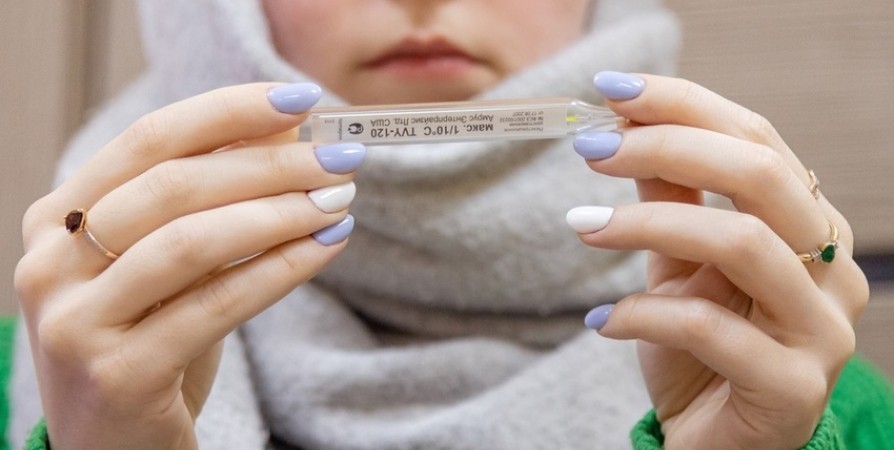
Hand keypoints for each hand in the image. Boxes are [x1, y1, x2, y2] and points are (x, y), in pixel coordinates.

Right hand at [15, 83, 363, 448]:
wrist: (117, 443)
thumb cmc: (150, 340)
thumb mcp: (171, 263)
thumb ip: (213, 202)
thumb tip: (289, 132)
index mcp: (57, 219)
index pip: (149, 140)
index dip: (229, 112)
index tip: (300, 101)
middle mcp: (51, 263)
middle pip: (175, 184)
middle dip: (270, 164)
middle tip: (339, 157)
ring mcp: (75, 321)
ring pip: (194, 240)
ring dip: (281, 212)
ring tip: (339, 199)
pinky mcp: (117, 373)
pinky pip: (217, 305)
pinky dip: (281, 269)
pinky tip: (327, 247)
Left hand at [567, 73, 867, 448]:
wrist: (713, 444)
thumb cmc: (697, 351)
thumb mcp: (676, 265)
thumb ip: (667, 198)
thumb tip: (622, 127)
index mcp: (808, 226)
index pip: (758, 140)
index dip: (686, 105)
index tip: (612, 90)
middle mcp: (831, 270)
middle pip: (762, 175)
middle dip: (669, 146)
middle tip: (592, 149)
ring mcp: (821, 330)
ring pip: (743, 242)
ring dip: (648, 222)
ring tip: (584, 224)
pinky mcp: (793, 387)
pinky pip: (710, 329)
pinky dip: (642, 314)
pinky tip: (599, 320)